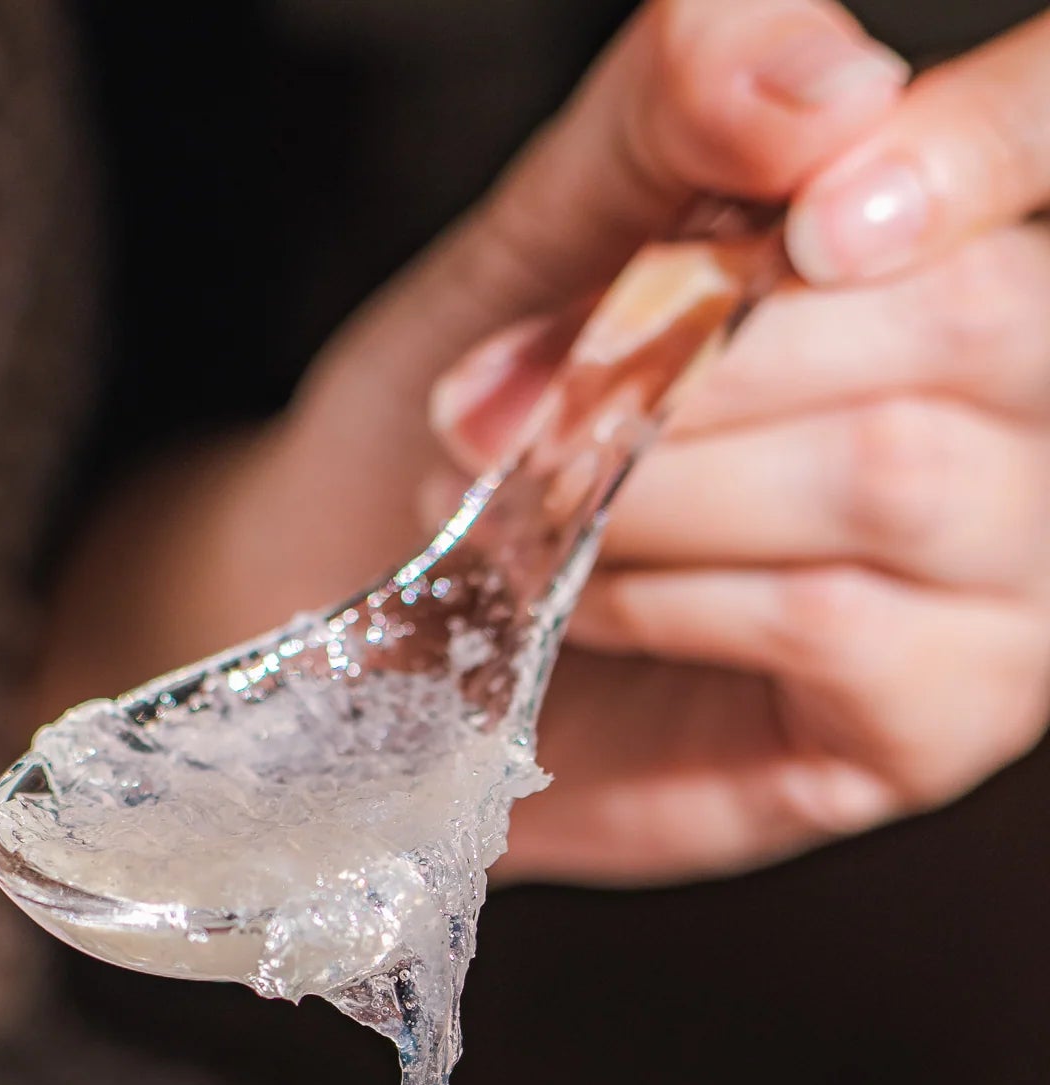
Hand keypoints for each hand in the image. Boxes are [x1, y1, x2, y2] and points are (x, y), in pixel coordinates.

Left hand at [36, 0, 1049, 884]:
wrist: (380, 595)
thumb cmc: (496, 402)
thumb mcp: (565, 213)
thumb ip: (692, 104)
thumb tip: (832, 87)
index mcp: (970, 227)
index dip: (984, 145)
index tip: (812, 217)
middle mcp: (1034, 394)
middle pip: (975, 318)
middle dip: (711, 351)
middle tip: (516, 397)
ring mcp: (1011, 566)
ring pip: (889, 478)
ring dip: (654, 485)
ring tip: (515, 500)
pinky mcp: (938, 715)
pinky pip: (825, 623)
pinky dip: (660, 598)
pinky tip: (576, 601)